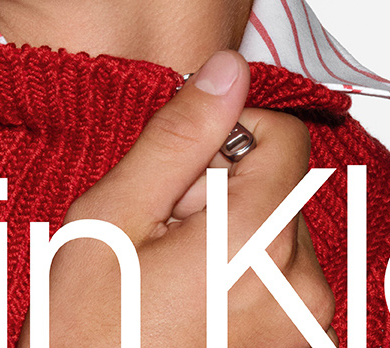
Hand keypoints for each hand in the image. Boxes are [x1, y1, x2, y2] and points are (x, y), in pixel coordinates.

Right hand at [17, 50, 335, 346]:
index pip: (283, 134)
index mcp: (257, 242)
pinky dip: (242, 278)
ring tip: (172, 281)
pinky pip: (281, 279)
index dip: (223, 137)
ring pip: (277, 230)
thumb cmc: (83, 335)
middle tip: (159, 240)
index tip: (176, 176)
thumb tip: (229, 69)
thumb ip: (179, 136)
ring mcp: (305, 327)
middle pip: (278, 184)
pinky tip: (191, 309)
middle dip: (221, 194)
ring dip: (231, 238)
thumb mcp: (113, 217)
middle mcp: (302, 287)